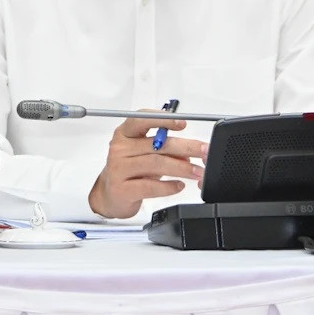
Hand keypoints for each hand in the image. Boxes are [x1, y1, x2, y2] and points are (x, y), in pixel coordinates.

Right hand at [87, 114, 208, 218]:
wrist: (110, 195)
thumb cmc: (129, 170)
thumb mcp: (144, 155)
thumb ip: (164, 151)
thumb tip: (189, 153)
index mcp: (125, 134)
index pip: (142, 119)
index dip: (163, 120)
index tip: (182, 123)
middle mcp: (120, 148)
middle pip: (157, 144)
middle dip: (185, 147)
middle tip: (203, 151)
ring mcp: (119, 168)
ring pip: (157, 164)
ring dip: (182, 168)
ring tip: (198, 172)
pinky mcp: (123, 189)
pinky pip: (151, 186)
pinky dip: (169, 186)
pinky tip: (179, 185)